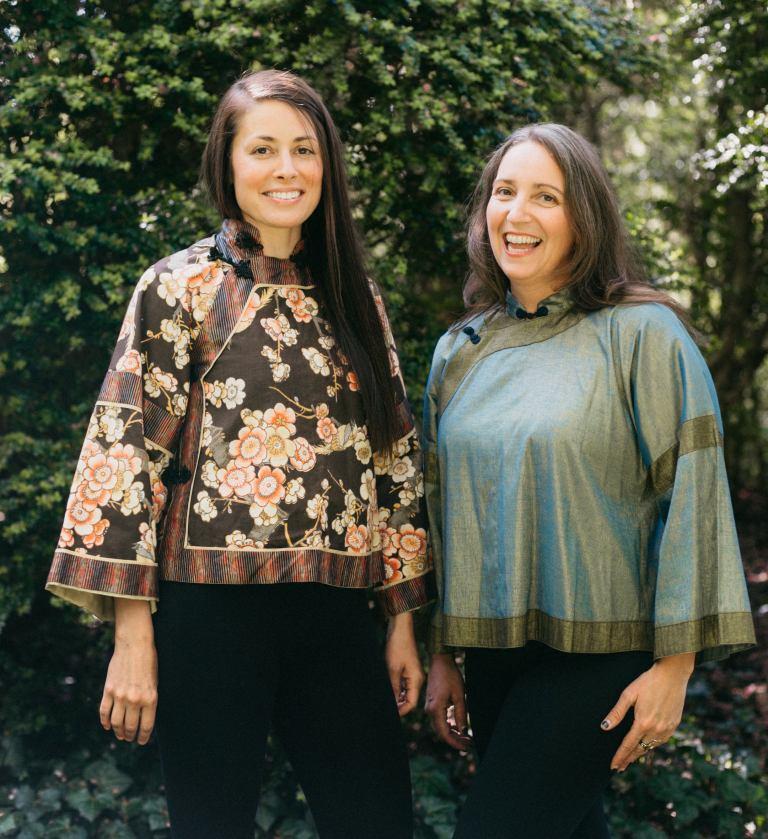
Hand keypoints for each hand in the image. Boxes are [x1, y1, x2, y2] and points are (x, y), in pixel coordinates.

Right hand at [100, 599, 157, 744]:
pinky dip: (105, 721)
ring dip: (118, 731)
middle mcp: (135, 700)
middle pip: (130, 726)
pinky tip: (107, 726)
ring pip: (116, 722)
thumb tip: (143, 718)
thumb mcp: (154, 682)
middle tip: (130, 738)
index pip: (146, 726)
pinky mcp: (108, 690)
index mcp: (150, 698)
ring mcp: (120, 695)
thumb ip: (148, 700)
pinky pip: (104, 712)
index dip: (143, 737)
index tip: (141, 741)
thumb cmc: (149, 662)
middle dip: (130, 735)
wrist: (135, 645)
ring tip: (120, 734)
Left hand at [385, 612, 424, 716]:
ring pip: (405, 692)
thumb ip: (394, 688)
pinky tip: (388, 690)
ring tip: (386, 701)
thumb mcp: (393, 669)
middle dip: (398, 705)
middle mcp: (416, 678)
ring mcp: (412, 674)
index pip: (412, 703)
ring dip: (396, 697)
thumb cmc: (398, 646)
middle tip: (386, 709)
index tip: (391, 715)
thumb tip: (393, 703)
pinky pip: (402, 684)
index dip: (401, 711)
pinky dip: (396, 689)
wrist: (400, 629)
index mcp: (416, 679)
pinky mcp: (406, 669)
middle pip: (409, 699)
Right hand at [425, 653, 471, 750]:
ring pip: (440, 727)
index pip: (444, 733)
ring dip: (452, 733)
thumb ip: (460, 714)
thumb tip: (462, 730)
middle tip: (468, 744)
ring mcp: (429, 707)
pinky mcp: (432, 704)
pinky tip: (458, 727)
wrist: (440, 661)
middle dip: (455, 740)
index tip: (466, 747)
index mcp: (435, 709)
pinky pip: (439, 719)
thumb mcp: (459, 695)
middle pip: (441, 732)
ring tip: (466, 737)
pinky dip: (449, 725)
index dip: (455, 743)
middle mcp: (429, 710)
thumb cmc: (450, 676)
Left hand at [601, 652, 694, 770]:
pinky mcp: (674, 725)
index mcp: (643, 723)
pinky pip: (661, 741)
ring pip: (651, 746)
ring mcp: (667, 729)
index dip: (620, 756)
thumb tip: (604, 727)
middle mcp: (656, 729)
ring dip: (640, 753)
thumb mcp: (628, 694)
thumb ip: (617, 713)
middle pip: (640, 749)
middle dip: (628, 759)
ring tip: (631, 759)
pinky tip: (647, 746)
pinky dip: (652, 745)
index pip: (628, 745)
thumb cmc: (648, 682)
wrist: (672, 675)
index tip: (613, 766)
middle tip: (619, 768)